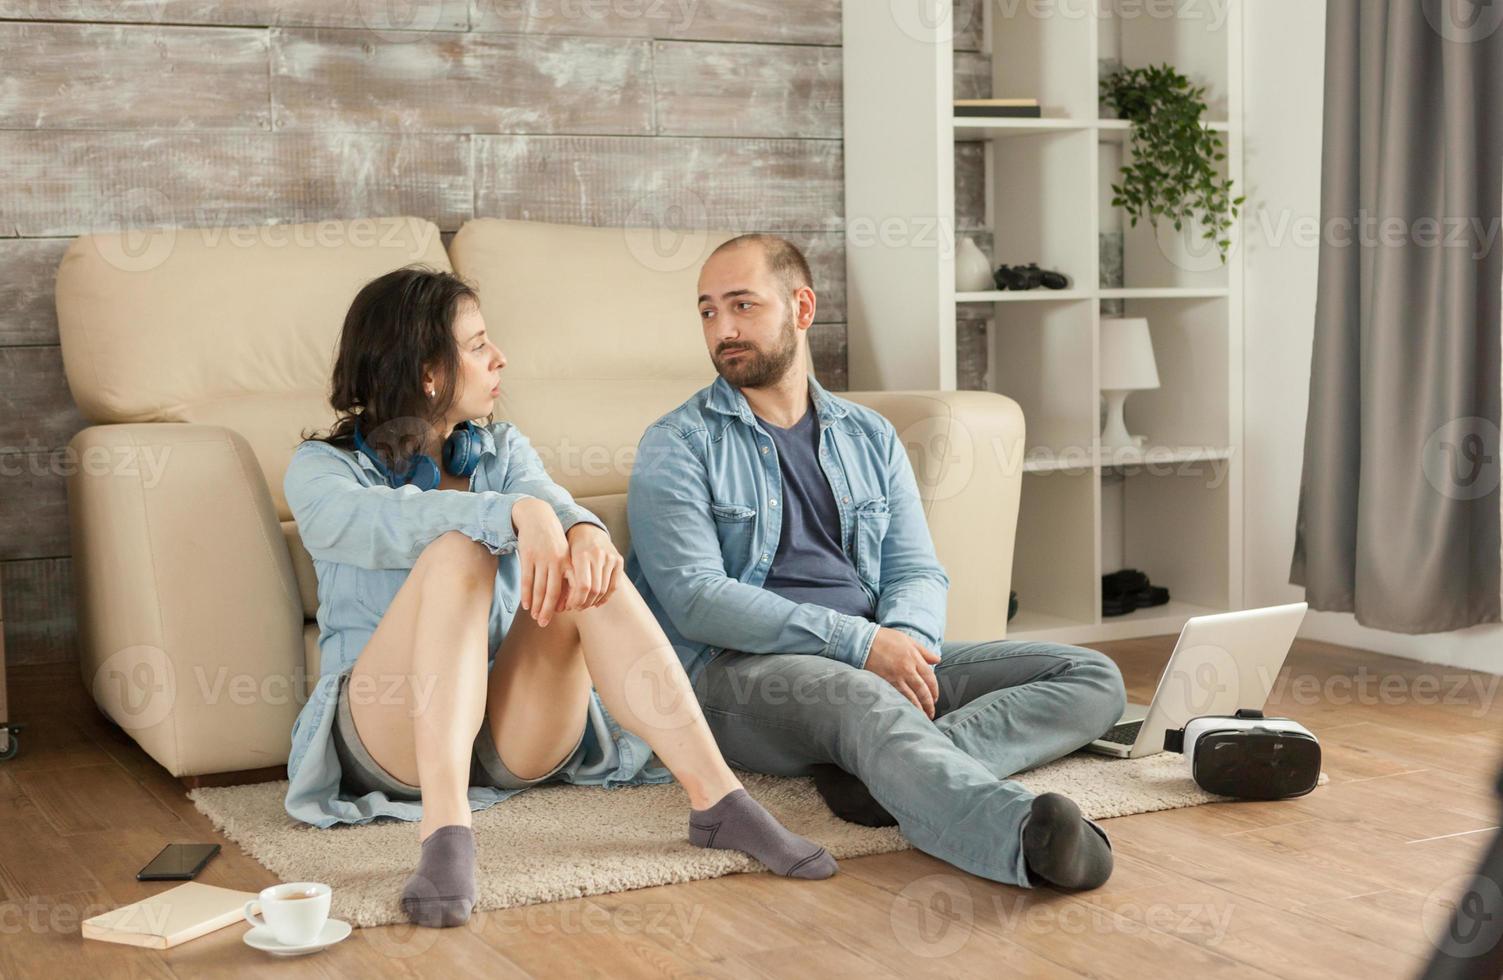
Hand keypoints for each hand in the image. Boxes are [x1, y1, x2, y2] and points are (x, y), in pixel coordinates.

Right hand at [511, 498, 568, 626]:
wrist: (538, 518)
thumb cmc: (553, 541)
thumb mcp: (564, 554)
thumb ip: (566, 575)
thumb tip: (565, 601)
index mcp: (568, 561)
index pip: (570, 588)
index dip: (567, 603)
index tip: (562, 614)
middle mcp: (556, 561)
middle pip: (553, 592)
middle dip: (548, 610)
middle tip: (544, 623)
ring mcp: (541, 558)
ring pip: (538, 588)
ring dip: (536, 605)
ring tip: (534, 616)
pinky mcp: (527, 556)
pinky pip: (526, 580)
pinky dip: (526, 594)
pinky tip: (526, 605)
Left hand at [561, 523, 622, 611]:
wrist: (587, 529)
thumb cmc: (570, 549)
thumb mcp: (564, 559)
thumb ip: (564, 580)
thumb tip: (561, 606)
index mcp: (582, 554)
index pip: (583, 586)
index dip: (577, 600)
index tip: (570, 606)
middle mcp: (598, 555)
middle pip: (594, 590)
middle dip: (584, 603)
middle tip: (577, 608)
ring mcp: (610, 557)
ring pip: (604, 589)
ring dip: (594, 601)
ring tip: (585, 605)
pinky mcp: (619, 560)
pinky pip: (614, 585)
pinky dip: (605, 597)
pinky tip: (596, 602)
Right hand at [863, 627, 940, 718]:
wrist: (863, 642)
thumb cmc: (885, 639)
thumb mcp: (907, 640)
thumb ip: (924, 651)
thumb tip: (937, 660)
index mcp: (914, 657)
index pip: (930, 678)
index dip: (935, 690)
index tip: (935, 698)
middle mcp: (907, 669)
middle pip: (922, 690)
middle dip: (929, 703)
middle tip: (931, 712)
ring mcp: (896, 677)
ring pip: (911, 697)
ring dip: (918, 708)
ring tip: (922, 717)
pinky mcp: (884, 683)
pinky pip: (898, 697)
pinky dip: (904, 705)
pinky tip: (907, 711)